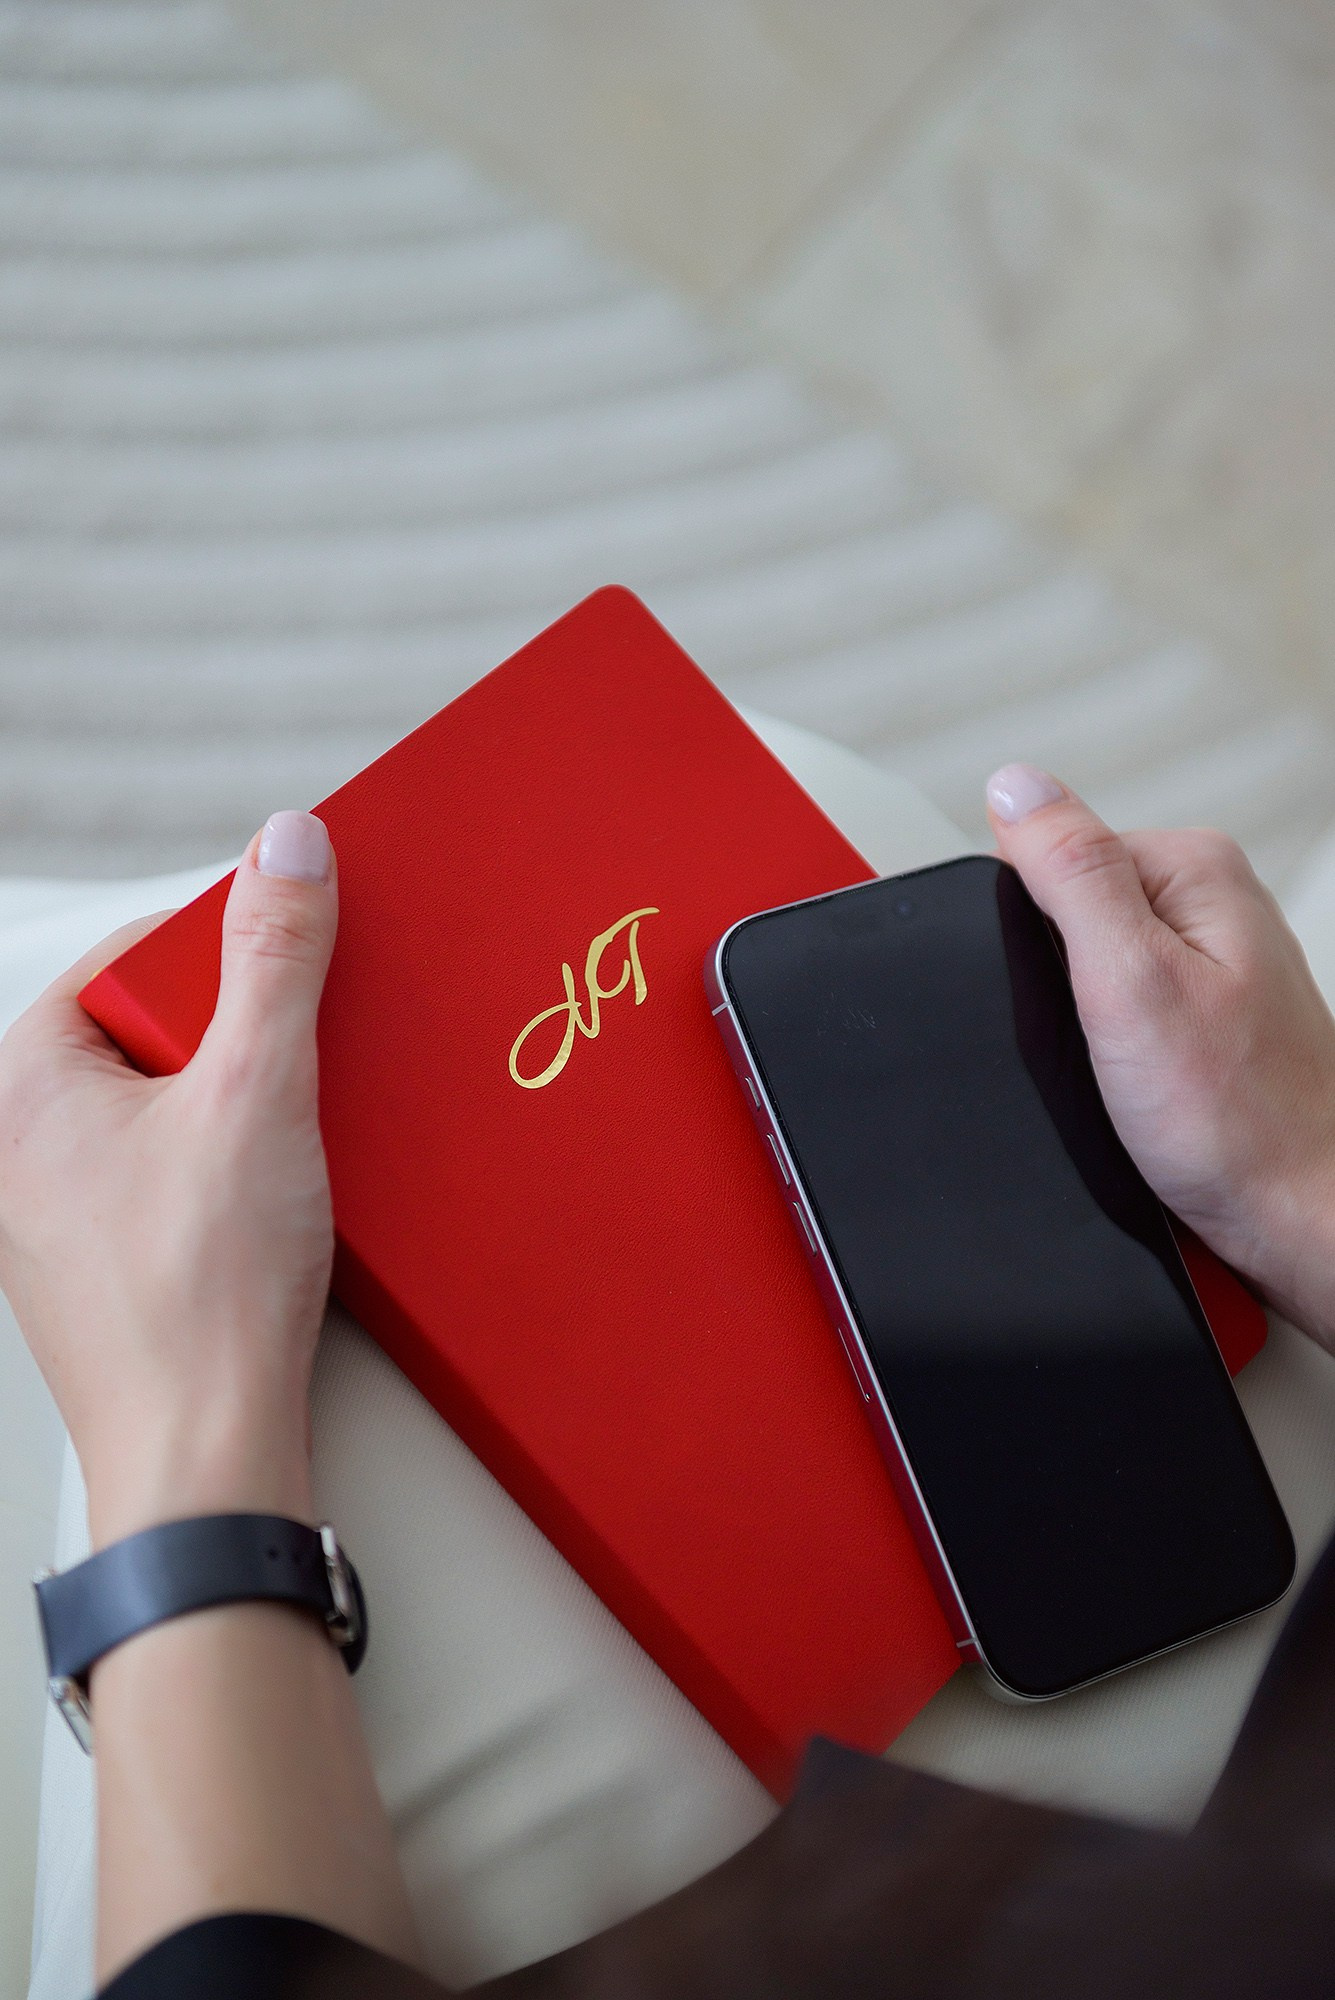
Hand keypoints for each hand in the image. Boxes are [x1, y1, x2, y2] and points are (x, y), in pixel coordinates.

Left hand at [0, 809, 336, 1546]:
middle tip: (301, 1066)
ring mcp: (55, 1209)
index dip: (229, 950)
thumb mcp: (256, 1092)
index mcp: (23, 1082)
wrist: (203, 1458)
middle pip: (154, 1028)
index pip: (133, 956)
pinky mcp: (101, 1261)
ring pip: (170, 1103)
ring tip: (295, 1140)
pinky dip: (234, 1165)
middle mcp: (19, 1142)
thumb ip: (275, 957)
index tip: (299, 964)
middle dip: (243, 1034)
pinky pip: (174, 1168)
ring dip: (247, 1102)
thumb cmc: (202, 1293)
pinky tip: (282, 1196)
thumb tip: (287, 842)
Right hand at [987, 765, 1334, 1350]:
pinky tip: (1132, 1089)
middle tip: (1099, 1042)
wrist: (1296, 1219)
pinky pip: (1114, 1014)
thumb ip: (1070, 872)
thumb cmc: (1237, 1122)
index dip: (1027, 932)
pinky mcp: (1201, 1019)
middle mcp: (1211, 904)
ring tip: (1123, 1072)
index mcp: (1193, 868)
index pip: (1052, 853)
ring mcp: (1211, 963)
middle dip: (1053, 983)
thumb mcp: (1127, 981)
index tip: (1062, 992)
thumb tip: (1014, 786)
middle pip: (1068, 913)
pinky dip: (1106, 1054)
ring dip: (1079, 1026)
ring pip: (1086, 972)